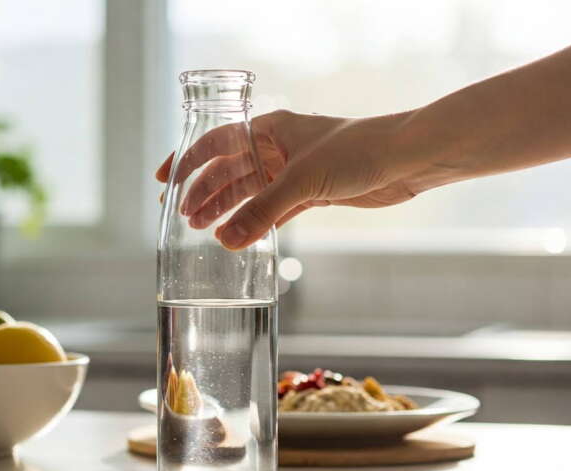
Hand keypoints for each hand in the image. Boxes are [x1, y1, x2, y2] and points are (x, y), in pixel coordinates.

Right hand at [155, 109, 423, 249]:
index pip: (216, 142)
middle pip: (229, 170)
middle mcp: (277, 148)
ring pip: (248, 192)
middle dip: (204, 193)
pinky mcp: (310, 193)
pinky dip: (254, 222)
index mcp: (269, 129)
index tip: (165, 180)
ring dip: (226, 209)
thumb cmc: (357, 151)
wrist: (405, 160)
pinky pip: (271, 209)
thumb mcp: (301, 181)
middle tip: (182, 217)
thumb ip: (261, 213)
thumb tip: (225, 242)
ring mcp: (293, 171)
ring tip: (201, 230)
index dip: (188, 161)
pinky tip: (237, 236)